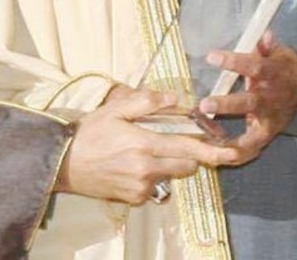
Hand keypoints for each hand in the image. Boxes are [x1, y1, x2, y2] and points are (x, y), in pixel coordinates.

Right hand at [55, 88, 202, 203]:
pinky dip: (151, 175)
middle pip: (185, 166)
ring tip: (148, 150)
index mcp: (144, 144)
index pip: (186, 148)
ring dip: (169, 164)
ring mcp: (141, 187)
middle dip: (189, 154)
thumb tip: (173, 98)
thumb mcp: (114, 109)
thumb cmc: (89, 132)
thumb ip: (145, 102)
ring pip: (170, 175)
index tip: (232, 153)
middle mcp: (146, 169)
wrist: (65, 162)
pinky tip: (132, 165)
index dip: (212, 151)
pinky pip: (154, 187)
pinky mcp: (134, 198)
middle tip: (178, 140)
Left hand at [196, 31, 296, 164]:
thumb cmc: (280, 65)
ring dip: (232, 138)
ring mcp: (270, 118)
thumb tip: (264, 35)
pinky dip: (239, 153)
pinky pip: (253, 147)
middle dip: (227, 104)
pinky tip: (220, 157)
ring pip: (252, 132)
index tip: (211, 57)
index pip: (253, 66)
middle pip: (249, 102)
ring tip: (211, 143)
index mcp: (272, 74)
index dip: (233, 61)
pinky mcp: (268, 132)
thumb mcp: (277, 52)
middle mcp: (271, 98)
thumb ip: (267, 46)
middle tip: (204, 104)